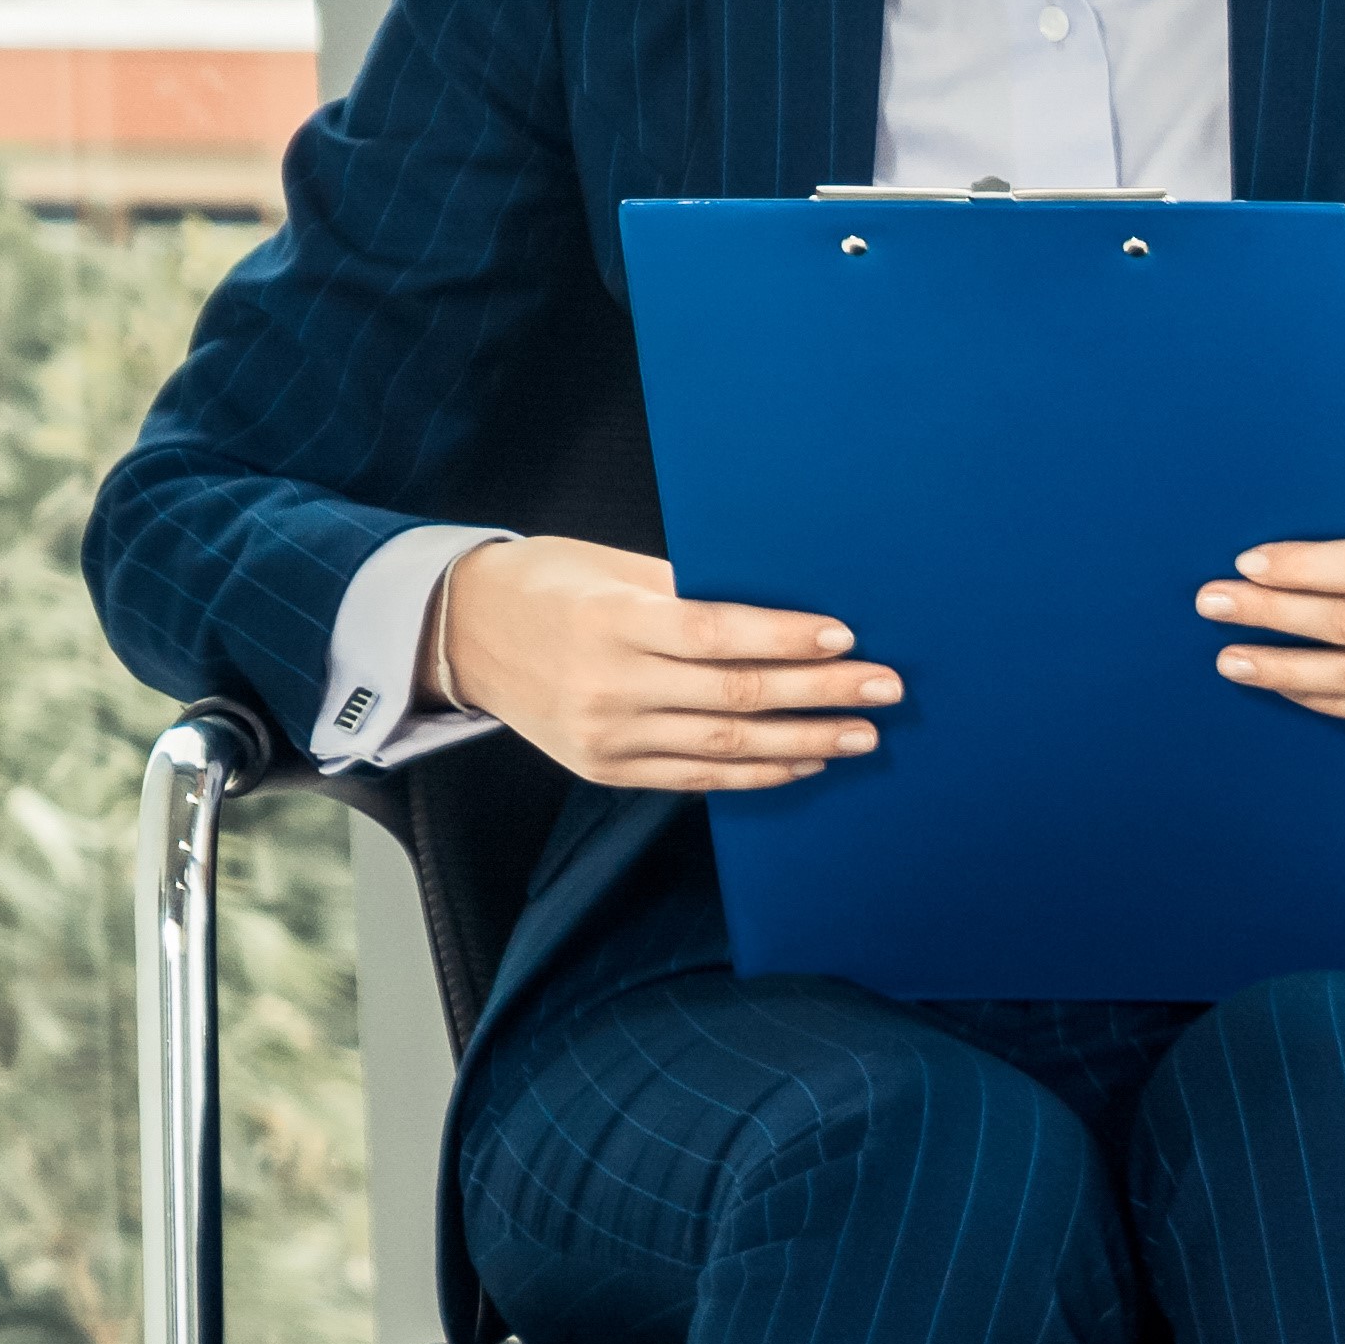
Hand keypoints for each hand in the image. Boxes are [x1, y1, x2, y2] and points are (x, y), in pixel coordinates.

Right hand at [432, 538, 895, 794]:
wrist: (460, 635)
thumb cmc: (547, 584)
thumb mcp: (608, 567)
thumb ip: (686, 589)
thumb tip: (779, 603)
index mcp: (609, 621)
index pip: (716, 633)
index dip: (785, 638)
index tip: (845, 637)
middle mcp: (607, 685)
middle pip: (735, 695)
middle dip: (821, 694)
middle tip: (884, 689)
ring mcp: (606, 736)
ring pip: (726, 746)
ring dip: (806, 742)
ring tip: (863, 734)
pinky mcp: (607, 769)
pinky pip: (699, 777)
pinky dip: (759, 771)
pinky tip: (806, 760)